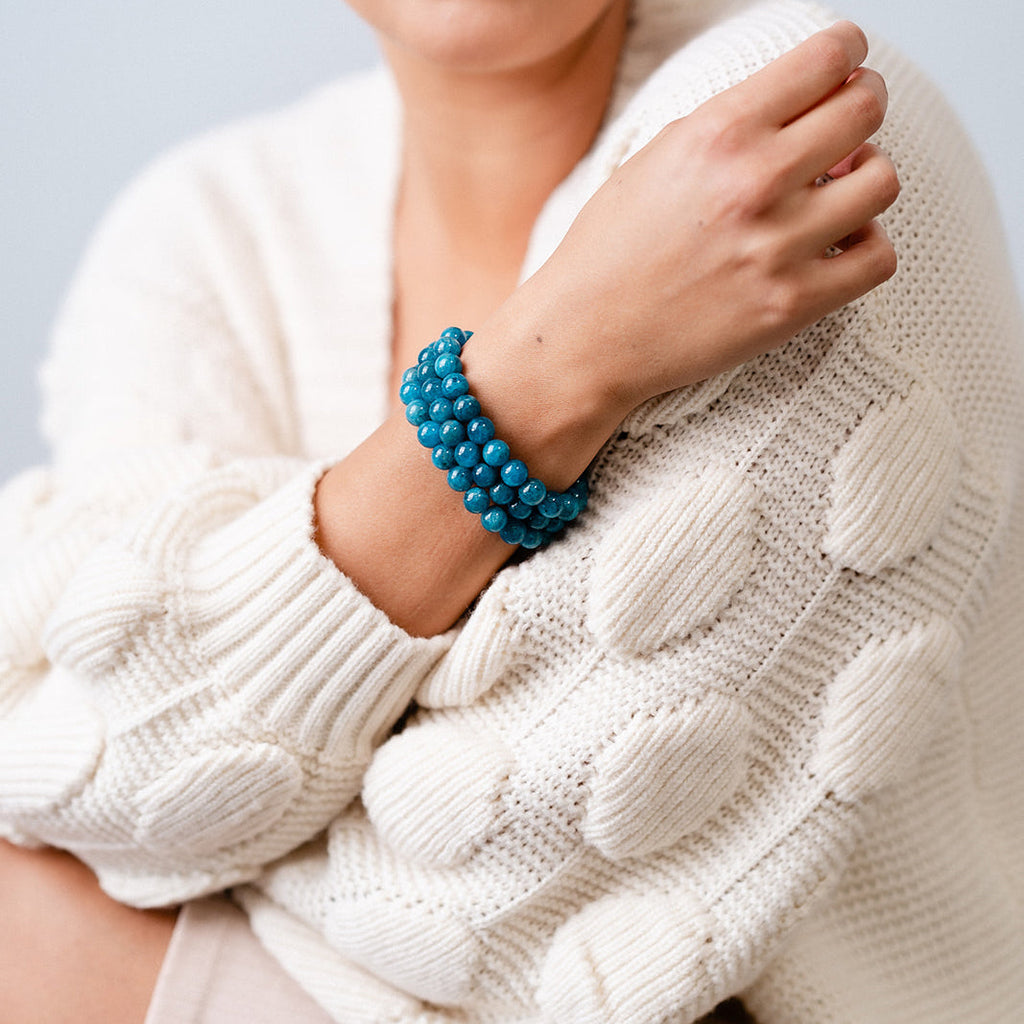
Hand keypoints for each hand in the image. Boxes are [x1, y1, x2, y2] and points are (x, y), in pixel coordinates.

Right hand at [523, 20, 898, 415]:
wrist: (584, 338)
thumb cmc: (609, 251)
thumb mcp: (655, 159)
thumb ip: (729, 123)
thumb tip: (803, 104)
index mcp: (718, 133)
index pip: (829, 58)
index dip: (848, 53)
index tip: (845, 67)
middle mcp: (754, 182)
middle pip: (866, 111)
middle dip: (862, 108)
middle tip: (846, 129)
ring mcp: (776, 247)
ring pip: (882, 183)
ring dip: (864, 181)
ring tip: (834, 197)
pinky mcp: (790, 306)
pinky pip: (877, 259)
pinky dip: (866, 247)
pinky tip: (835, 248)